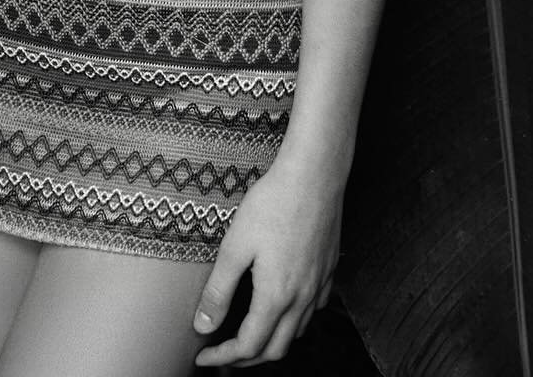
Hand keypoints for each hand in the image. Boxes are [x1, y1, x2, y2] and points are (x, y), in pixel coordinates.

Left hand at [192, 155, 341, 365]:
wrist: (314, 174)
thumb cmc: (273, 203)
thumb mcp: (235, 245)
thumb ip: (219, 290)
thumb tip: (202, 326)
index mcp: (276, 296)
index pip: (248, 346)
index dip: (223, 358)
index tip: (203, 356)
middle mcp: (302, 298)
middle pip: (275, 350)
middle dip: (246, 358)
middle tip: (223, 352)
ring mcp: (319, 284)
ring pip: (298, 333)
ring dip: (272, 342)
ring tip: (249, 333)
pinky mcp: (330, 269)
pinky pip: (314, 310)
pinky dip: (296, 321)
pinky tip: (284, 306)